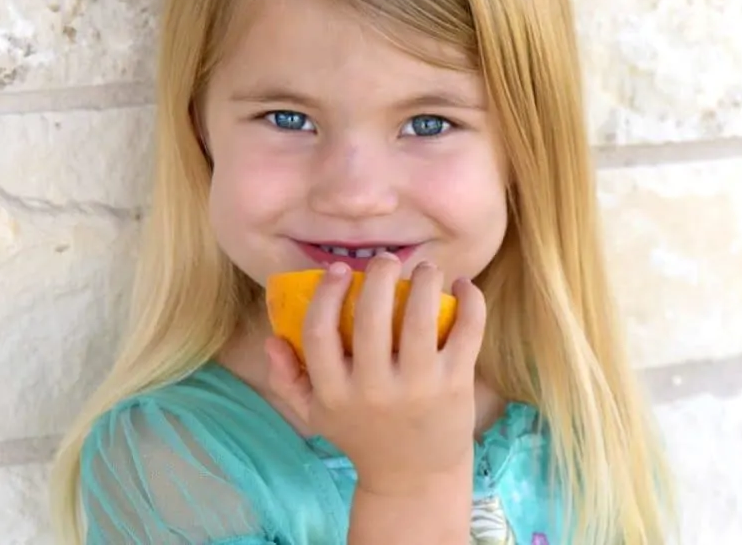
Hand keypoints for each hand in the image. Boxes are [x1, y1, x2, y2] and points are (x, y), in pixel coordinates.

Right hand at [265, 253, 486, 496]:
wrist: (414, 479)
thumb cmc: (361, 436)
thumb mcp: (316, 415)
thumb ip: (287, 380)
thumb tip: (271, 339)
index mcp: (334, 393)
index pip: (318, 331)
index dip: (326, 293)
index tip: (339, 270)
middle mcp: (373, 389)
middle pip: (370, 316)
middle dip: (380, 275)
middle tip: (385, 261)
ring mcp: (417, 387)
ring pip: (420, 317)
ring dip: (425, 281)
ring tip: (426, 268)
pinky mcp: (455, 386)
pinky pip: (466, 333)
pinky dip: (470, 301)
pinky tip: (462, 285)